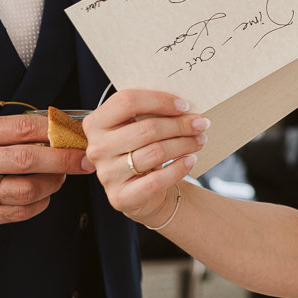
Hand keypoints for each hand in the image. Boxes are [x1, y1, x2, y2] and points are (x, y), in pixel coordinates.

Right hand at [0, 114, 94, 237]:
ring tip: (60, 177)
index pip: (22, 128)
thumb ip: (0, 133)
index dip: (55, 130)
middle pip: (29, 160)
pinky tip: (42, 196)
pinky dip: (37, 205)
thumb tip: (47, 131)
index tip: (75, 132)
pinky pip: (16, 214)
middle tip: (85, 159)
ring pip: (26, 190)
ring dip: (53, 184)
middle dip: (65, 159)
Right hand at [84, 89, 209, 225]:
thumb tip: (184, 105)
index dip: (159, 101)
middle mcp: (97, 148)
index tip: (184, 105)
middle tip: (200, 124)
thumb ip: (151, 113)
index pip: (127, 102)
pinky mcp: (120, 197)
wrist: (140, 191)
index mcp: (97, 123)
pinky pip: (156, 181)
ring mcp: (107, 174)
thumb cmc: (141, 151)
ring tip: (199, 140)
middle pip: (146, 129)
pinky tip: (190, 161)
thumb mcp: (138, 128)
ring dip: (184, 144)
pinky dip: (178, 169)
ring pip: (155, 152)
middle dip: (179, 125)